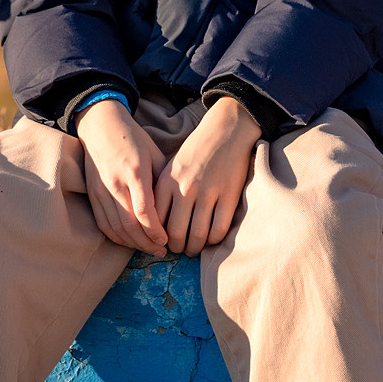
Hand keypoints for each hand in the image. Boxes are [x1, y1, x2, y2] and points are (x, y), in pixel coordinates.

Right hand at [76, 97, 167, 253]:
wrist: (101, 127)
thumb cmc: (134, 140)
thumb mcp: (155, 155)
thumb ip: (163, 182)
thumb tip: (175, 210)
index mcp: (135, 173)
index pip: (145, 212)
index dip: (156, 231)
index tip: (167, 240)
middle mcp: (115, 184)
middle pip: (130, 225)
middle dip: (147, 243)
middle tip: (162, 250)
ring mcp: (101, 191)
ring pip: (116, 229)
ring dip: (134, 244)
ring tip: (149, 248)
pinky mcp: (92, 196)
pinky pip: (104, 225)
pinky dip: (118, 237)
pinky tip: (131, 241)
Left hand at [155, 97, 260, 257]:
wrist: (224, 131)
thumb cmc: (194, 152)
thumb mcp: (170, 168)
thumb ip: (161, 192)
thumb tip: (153, 223)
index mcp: (167, 182)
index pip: (155, 220)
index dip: (157, 237)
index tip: (161, 242)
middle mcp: (185, 189)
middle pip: (176, 232)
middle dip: (176, 247)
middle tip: (179, 250)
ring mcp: (208, 192)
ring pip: (197, 234)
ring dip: (194, 248)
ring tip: (193, 249)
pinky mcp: (229, 195)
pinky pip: (219, 228)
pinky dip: (214, 240)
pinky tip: (211, 239)